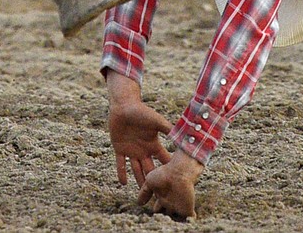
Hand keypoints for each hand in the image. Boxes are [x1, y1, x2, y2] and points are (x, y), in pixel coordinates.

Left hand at [105, 71, 170, 188]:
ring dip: (139, 181)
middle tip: (158, 196)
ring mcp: (132, 150)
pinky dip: (121, 172)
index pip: (163, 160)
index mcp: (153, 145)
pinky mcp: (120, 148)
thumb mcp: (156, 120)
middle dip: (154, 182)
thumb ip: (167, 128)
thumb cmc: (141, 111)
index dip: (168, 170)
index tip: (176, 183)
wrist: (124, 105)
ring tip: (142, 196)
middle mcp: (143, 150)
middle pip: (150, 169)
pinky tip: (123, 183)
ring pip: (136, 170)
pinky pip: (121, 163)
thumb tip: (182, 135)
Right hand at [137, 150, 202, 219]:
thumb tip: (138, 203)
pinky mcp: (188, 210)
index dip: (155, 213)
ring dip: (173, 222)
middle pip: (166, 216)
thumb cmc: (164, 174)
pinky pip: (189, 220)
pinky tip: (183, 226)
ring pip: (175, 219)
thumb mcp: (150, 181)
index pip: (158, 210)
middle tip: (159, 222)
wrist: (178, 172)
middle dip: (163, 219)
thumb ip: (144, 192)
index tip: (151, 217)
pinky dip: (187, 222)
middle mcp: (170, 203)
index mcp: (162, 197)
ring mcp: (179, 207)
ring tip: (168, 225)